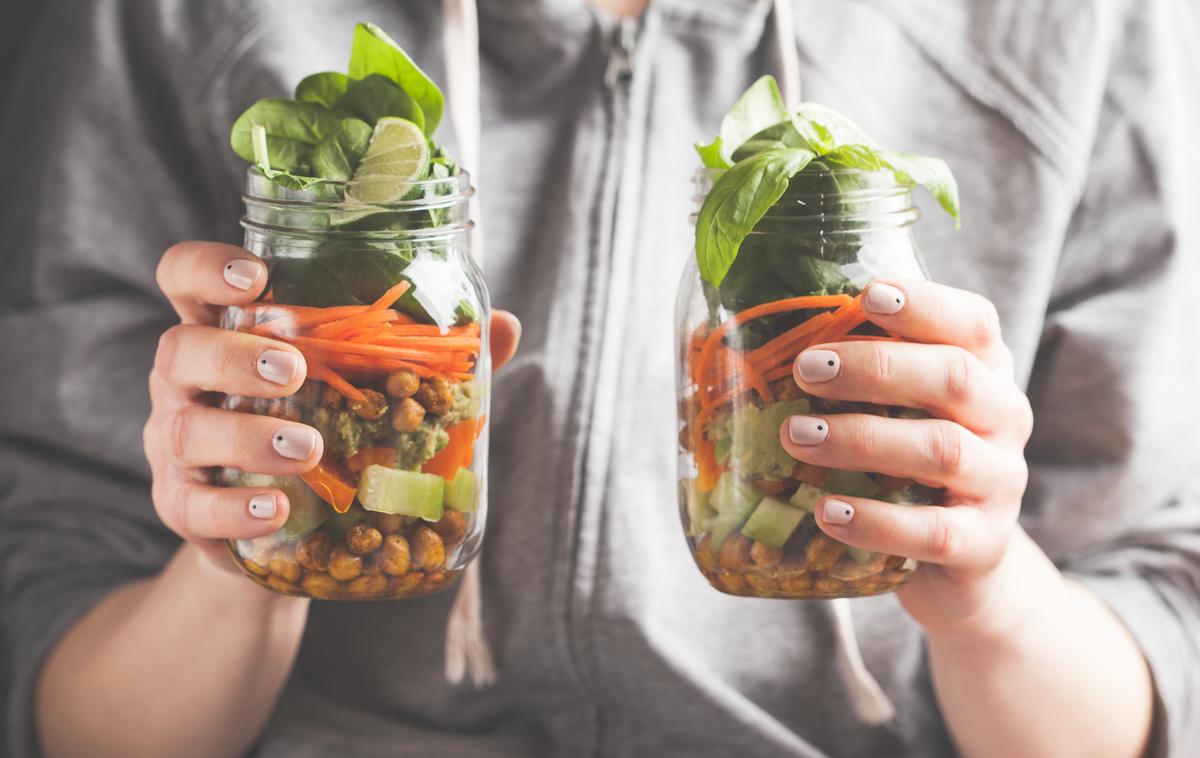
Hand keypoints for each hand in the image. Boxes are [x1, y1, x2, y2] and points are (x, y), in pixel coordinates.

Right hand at [143, 241, 520, 572]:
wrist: (284, 527)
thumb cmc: (323, 428)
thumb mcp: (360, 386)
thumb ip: (423, 355)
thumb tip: (504, 326)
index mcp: (229, 331)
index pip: (186, 278)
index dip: (207, 268)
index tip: (258, 276)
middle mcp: (189, 381)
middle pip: (179, 349)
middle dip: (235, 357)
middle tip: (295, 371)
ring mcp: (177, 444)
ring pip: (182, 429)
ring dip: (246, 436)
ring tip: (305, 449)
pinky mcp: (183, 507)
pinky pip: (192, 505)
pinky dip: (236, 507)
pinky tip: (277, 509)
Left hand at [778, 279, 1032, 636]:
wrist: (962, 561)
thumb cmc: (907, 464)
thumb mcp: (890, 410)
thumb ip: (841, 373)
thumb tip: (719, 338)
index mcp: (984, 371)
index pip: (972, 323)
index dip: (925, 306)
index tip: (867, 296)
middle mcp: (1003, 419)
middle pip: (954, 378)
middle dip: (876, 368)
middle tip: (806, 369)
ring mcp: (999, 483)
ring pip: (942, 451)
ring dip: (863, 439)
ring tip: (796, 437)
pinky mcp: (982, 544)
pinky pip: (933, 532)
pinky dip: (877, 521)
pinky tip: (828, 512)